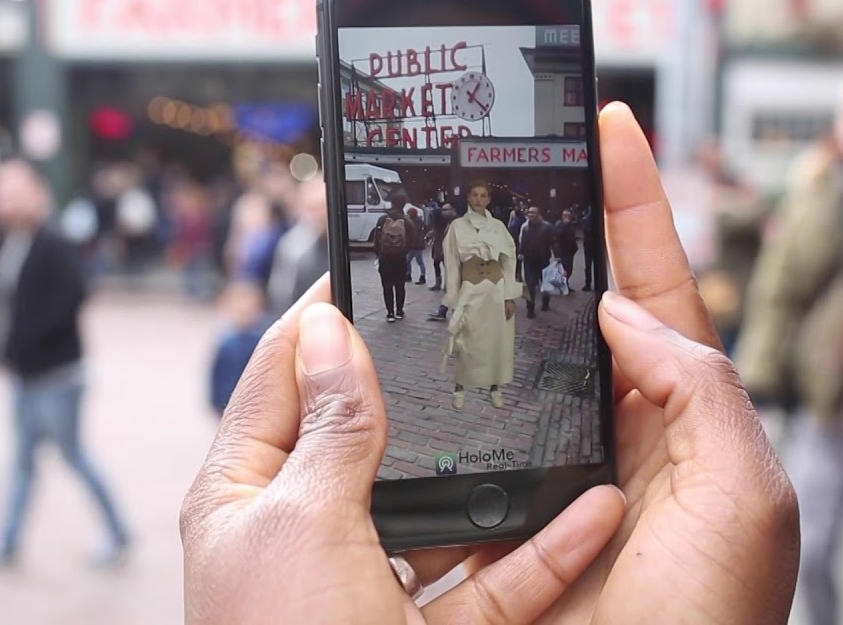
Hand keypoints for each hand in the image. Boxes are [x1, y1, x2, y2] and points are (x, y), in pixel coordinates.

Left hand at [181, 279, 624, 623]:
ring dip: (506, 471)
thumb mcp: (302, 525)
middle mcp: (306, 532)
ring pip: (448, 509)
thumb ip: (329, 428)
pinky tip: (596, 506)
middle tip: (489, 321)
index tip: (377, 256)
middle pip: (373, 434)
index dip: (326, 310)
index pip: (283, 371)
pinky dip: (543, 550)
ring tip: (557, 403)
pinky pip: (492, 583)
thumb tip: (329, 327)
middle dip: (430, 386)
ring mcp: (370, 585)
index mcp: (247, 493)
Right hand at [412, 103, 797, 623]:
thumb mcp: (744, 496)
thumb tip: (622, 310)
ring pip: (504, 368)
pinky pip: (458, 441)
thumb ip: (702, 389)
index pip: (658, 282)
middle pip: (573, 308)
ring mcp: (551, 468)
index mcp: (685, 412)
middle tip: (499, 174)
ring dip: (472, 314)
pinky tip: (401, 369)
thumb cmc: (709, 622)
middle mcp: (615, 429)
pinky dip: (432, 403)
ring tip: (438, 253)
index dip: (633, 201)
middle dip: (543, 237)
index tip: (607, 125)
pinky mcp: (495, 513)